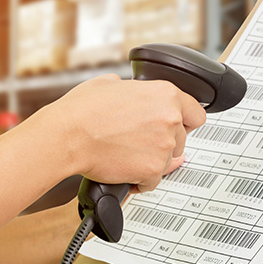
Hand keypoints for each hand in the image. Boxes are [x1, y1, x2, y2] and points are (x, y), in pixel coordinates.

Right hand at [47, 74, 205, 191]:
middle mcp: (170, 118)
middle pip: (182, 139)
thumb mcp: (111, 83)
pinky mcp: (152, 169)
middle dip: (163, 142)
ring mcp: (164, 145)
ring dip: (151, 160)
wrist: (66, 136)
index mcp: (165, 94)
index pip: (196, 113)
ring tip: (126, 153)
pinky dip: (141, 180)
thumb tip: (133, 92)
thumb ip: (134, 89)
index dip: (184, 122)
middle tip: (138, 141)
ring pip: (168, 160)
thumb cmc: (82, 110)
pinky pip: (154, 180)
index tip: (178, 127)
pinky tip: (124, 169)